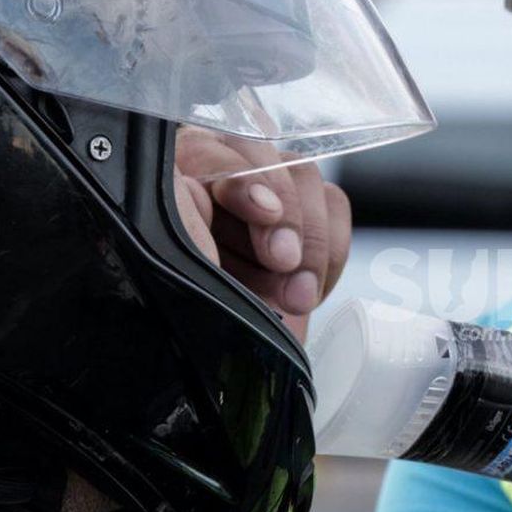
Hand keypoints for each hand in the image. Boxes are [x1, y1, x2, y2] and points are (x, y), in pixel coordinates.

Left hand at [173, 129, 352, 340]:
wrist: (220, 361)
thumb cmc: (188, 314)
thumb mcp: (176, 275)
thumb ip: (183, 227)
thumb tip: (191, 190)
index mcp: (176, 177)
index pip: (213, 151)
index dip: (245, 178)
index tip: (265, 214)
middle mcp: (220, 173)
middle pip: (269, 157)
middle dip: (286, 214)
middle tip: (285, 262)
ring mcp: (268, 191)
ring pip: (306, 178)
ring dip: (310, 242)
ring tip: (295, 296)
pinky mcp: (306, 215)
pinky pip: (335, 206)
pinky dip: (331, 251)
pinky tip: (308, 288)